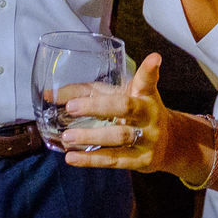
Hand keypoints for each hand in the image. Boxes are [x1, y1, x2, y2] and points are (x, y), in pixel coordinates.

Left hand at [61, 53, 171, 171]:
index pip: (147, 79)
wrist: (169, 144)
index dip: (150, 69)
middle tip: (71, 107)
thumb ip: (88, 92)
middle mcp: (149, 114)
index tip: (154, 58)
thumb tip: (48, 95)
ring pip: (118, 136)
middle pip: (125, 106)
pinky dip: (91, 159)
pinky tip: (72, 157)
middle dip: (97, 106)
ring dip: (90, 136)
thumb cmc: (135, 114)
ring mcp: (147, 137)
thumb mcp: (119, 96)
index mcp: (145, 94)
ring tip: (67, 137)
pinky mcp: (142, 160)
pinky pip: (114, 160)